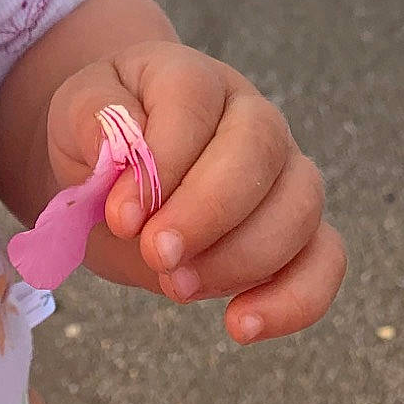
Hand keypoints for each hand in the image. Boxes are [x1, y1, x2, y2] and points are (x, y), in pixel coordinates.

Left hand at [45, 40, 344, 344]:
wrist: (119, 166)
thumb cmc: (103, 135)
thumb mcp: (77, 112)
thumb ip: (93, 120)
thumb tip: (113, 150)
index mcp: (192, 78)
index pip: (195, 101)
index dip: (163, 160)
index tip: (120, 216)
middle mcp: (251, 115)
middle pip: (260, 148)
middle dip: (207, 212)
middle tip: (155, 253)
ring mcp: (284, 171)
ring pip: (300, 205)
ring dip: (240, 258)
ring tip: (177, 286)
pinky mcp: (299, 230)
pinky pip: (326, 259)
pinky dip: (296, 299)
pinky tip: (241, 325)